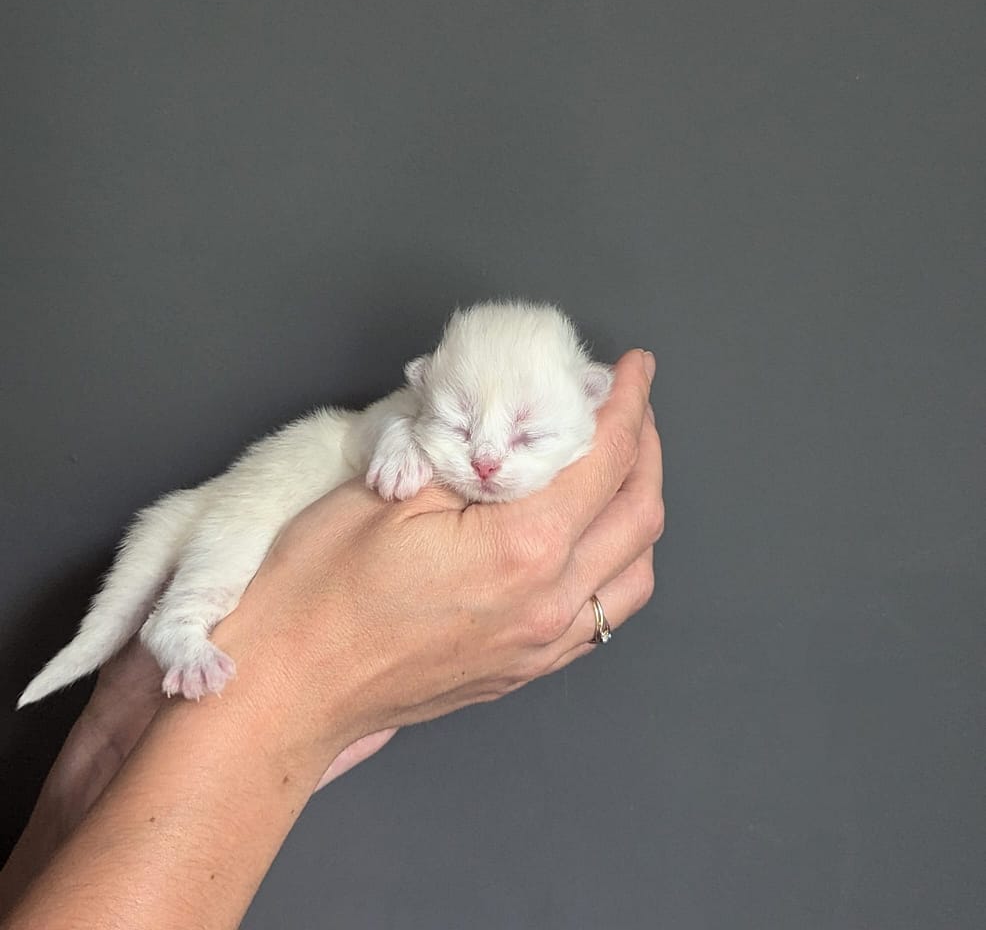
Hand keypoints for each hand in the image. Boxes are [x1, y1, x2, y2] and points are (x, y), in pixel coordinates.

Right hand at [214, 348, 663, 764]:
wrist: (289, 687)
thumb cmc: (321, 586)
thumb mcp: (391, 490)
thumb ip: (467, 452)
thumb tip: (507, 417)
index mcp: (523, 549)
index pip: (606, 460)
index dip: (628, 404)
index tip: (636, 368)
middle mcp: (549, 603)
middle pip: (639, 515)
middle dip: (646, 449)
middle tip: (630, 408)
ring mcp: (540, 646)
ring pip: (635, 574)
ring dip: (639, 511)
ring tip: (621, 471)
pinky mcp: (524, 670)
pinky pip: (602, 617)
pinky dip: (617, 567)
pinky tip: (591, 541)